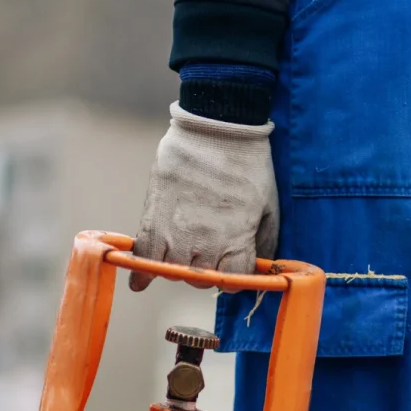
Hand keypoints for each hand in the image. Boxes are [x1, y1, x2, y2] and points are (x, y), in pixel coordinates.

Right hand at [130, 103, 278, 291]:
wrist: (216, 129)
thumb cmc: (248, 164)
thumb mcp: (269, 205)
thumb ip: (264, 240)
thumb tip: (261, 265)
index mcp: (236, 241)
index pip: (232, 281)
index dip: (233, 276)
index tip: (231, 265)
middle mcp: (205, 244)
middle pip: (201, 280)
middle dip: (205, 269)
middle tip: (205, 249)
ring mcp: (177, 234)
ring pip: (173, 272)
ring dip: (177, 267)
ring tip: (181, 251)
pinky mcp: (154, 220)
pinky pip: (144, 258)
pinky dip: (141, 273)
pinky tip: (141, 282)